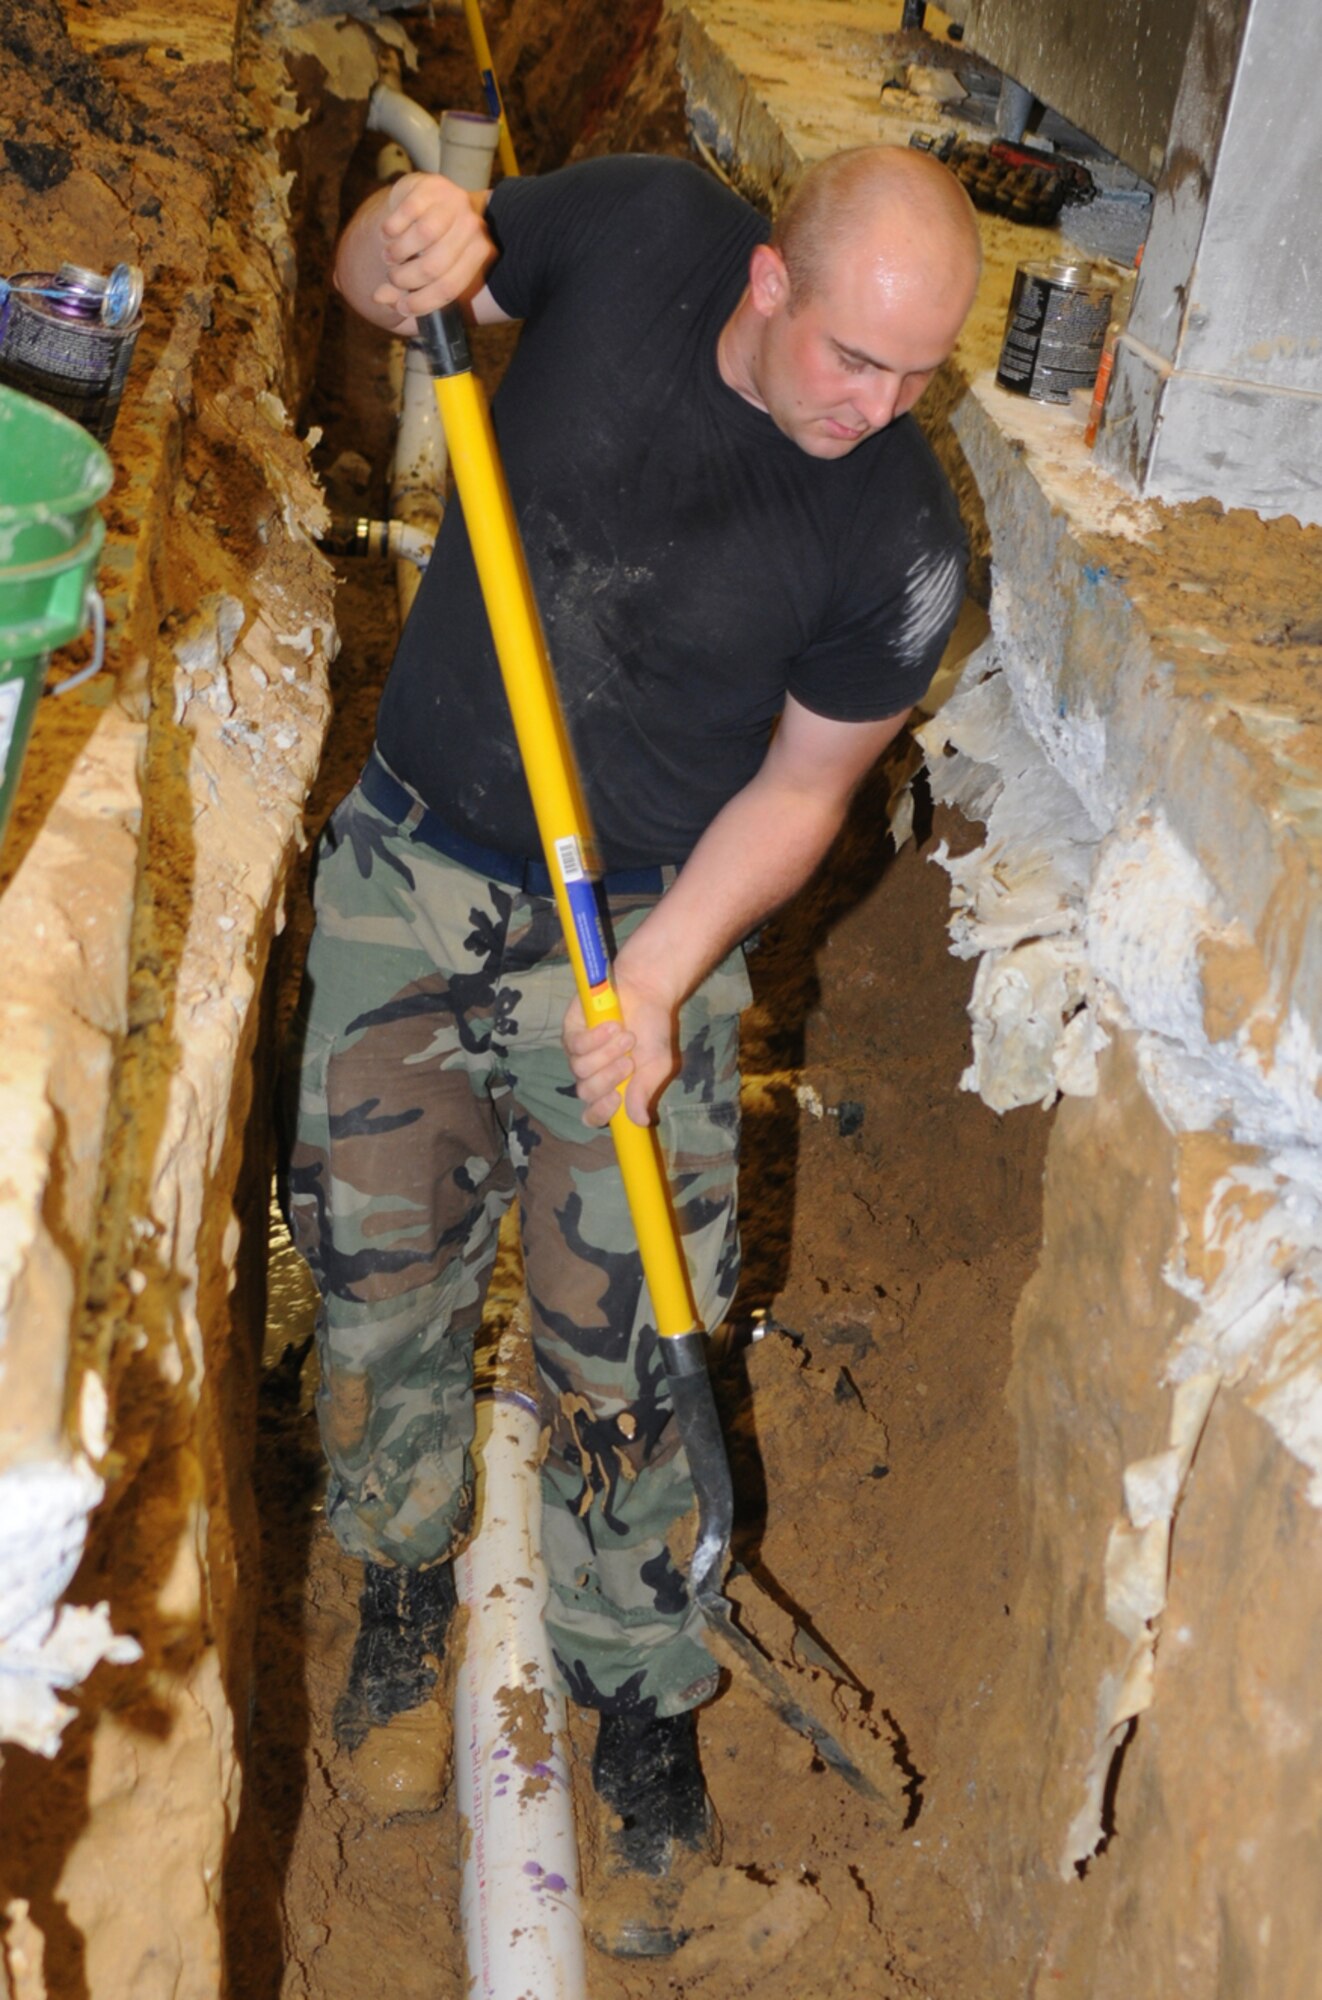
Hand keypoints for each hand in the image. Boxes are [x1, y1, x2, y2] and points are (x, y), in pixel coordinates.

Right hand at [374, 174, 493, 322]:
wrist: (435, 200)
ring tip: (389, 257)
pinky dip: (391, 228)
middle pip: (434, 265)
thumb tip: (380, 298)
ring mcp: (455, 202)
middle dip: (405, 279)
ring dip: (397, 252)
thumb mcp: (430, 271)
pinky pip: (407, 211)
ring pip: (422, 236)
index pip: (450, 288)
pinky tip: (388, 234)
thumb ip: (408, 289)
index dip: (423, 302)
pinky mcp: (433, 185)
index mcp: (481, 253)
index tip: (403, 308)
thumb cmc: (435, 245)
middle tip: (392, 279)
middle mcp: (473, 226)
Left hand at [563, 970, 681, 1129]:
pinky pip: (575, 1045)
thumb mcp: (657, 1065)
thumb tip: (640, 1122)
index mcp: (611, 1087)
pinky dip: (595, 1039)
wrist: (648, 992)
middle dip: (609, 1078)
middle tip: (629, 1061)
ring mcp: (578, 1053)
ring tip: (626, 1037)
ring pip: (580, 1069)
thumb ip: (645, 1092)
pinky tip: (612, 1026)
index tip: (617, 1098)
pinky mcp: (571, 1030)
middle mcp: (591, 1073)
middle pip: (586, 1092)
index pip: (593, 1114)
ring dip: (605, 1055)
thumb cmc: (653, 1030)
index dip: (600, 1112)